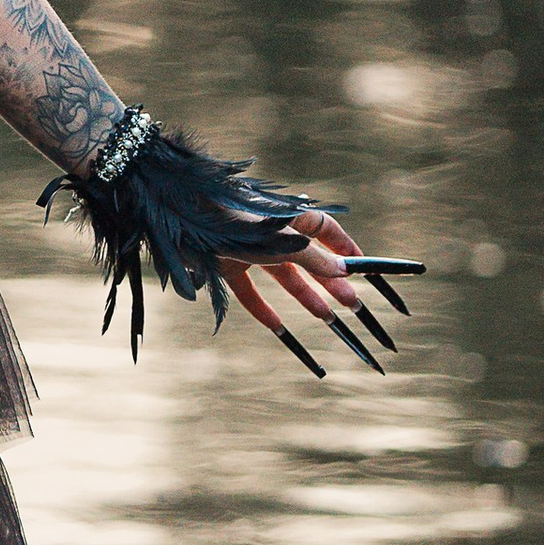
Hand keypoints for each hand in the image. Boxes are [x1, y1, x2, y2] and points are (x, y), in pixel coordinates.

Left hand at [223, 208, 408, 374]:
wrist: (179, 216)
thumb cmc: (234, 221)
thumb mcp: (280, 242)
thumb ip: (311, 257)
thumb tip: (342, 270)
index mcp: (285, 215)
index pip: (324, 229)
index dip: (345, 247)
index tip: (364, 268)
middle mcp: (268, 230)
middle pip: (307, 258)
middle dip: (330, 281)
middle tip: (353, 305)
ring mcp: (246, 247)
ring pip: (282, 276)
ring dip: (305, 296)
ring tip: (328, 318)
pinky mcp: (224, 262)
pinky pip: (248, 291)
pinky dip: (263, 309)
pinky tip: (279, 329)